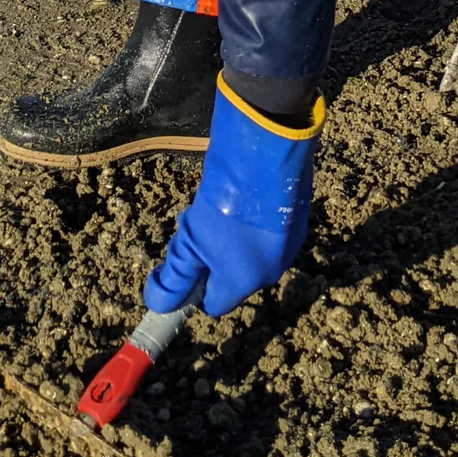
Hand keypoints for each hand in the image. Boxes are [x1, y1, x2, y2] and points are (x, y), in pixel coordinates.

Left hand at [144, 77, 323, 316]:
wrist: (266, 153)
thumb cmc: (224, 201)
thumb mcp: (190, 241)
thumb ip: (176, 276)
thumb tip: (159, 302)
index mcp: (246, 282)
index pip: (215, 304)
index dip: (194, 288)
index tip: (185, 264)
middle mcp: (272, 270)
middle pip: (233, 277)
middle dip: (212, 258)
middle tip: (199, 227)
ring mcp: (289, 244)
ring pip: (250, 253)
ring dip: (233, 239)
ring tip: (221, 206)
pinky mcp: (298, 220)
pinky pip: (268, 232)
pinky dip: (254, 222)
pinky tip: (244, 196)